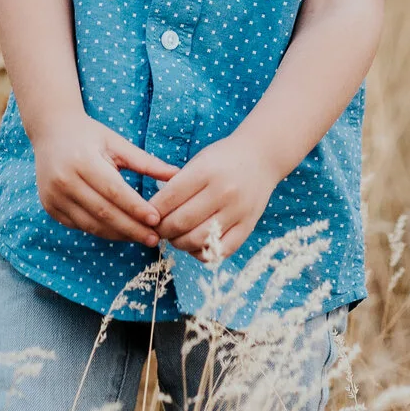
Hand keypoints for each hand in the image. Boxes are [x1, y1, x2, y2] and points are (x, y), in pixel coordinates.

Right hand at [30, 113, 180, 245]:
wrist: (51, 131)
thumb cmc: (90, 135)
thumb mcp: (117, 143)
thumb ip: (146, 162)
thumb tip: (177, 175)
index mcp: (82, 160)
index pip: (114, 191)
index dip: (136, 208)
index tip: (157, 220)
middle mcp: (64, 180)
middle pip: (103, 212)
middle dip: (131, 228)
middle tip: (154, 238)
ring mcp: (53, 196)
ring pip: (91, 224)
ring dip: (118, 234)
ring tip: (140, 237)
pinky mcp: (50, 207)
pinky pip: (80, 226)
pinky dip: (101, 231)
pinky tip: (119, 232)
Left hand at [152, 134, 280, 262]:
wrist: (262, 157)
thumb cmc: (224, 158)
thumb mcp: (199, 160)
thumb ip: (177, 184)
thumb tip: (153, 211)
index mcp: (206, 171)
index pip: (169, 198)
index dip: (153, 211)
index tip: (147, 215)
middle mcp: (223, 192)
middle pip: (181, 222)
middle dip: (163, 230)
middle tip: (158, 230)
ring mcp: (237, 211)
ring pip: (198, 240)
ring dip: (179, 243)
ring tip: (175, 237)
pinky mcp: (248, 227)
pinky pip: (220, 251)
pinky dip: (202, 253)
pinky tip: (195, 245)